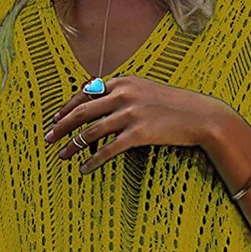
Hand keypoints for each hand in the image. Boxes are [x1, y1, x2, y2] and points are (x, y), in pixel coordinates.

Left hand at [44, 75, 228, 173]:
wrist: (202, 115)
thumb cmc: (176, 106)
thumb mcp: (148, 91)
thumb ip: (125, 94)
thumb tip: (103, 106)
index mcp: (124, 82)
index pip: (86, 93)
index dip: (68, 107)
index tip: (56, 119)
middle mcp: (123, 95)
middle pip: (81, 112)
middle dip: (61, 127)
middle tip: (47, 138)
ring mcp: (130, 114)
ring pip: (90, 132)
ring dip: (72, 146)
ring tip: (62, 157)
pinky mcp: (138, 133)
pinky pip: (108, 150)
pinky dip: (92, 161)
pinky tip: (84, 169)